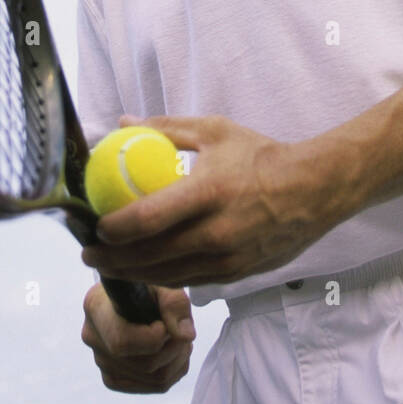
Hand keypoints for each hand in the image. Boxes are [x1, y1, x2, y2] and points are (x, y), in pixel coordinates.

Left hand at [80, 114, 360, 287]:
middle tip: (88, 252)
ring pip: (167, 275)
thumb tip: (123, 122)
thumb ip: (166, 128)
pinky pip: (189, 281)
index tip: (96, 225)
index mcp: (209, 191)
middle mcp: (217, 231)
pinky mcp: (236, 273)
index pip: (149, 218)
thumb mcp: (215, 131)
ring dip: (132, 274)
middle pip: (151, 254)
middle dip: (112, 259)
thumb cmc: (261, 156)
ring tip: (107, 265)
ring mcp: (227, 257)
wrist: (314, 190)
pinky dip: (162, 278)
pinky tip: (144, 271)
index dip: (115, 228)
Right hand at [81, 282, 194, 393]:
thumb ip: (174, 303)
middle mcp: (93, 337)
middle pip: (144, 363)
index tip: (166, 324)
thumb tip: (184, 335)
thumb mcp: (162, 282)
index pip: (122, 342)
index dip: (153, 338)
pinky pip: (152, 386)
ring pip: (153, 378)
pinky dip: (173, 371)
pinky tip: (173, 352)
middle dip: (174, 349)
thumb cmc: (147, 284)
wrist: (134, 293)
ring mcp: (102, 361)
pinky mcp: (115, 378)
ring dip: (177, 360)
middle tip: (182, 331)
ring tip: (180, 339)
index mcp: (96, 307)